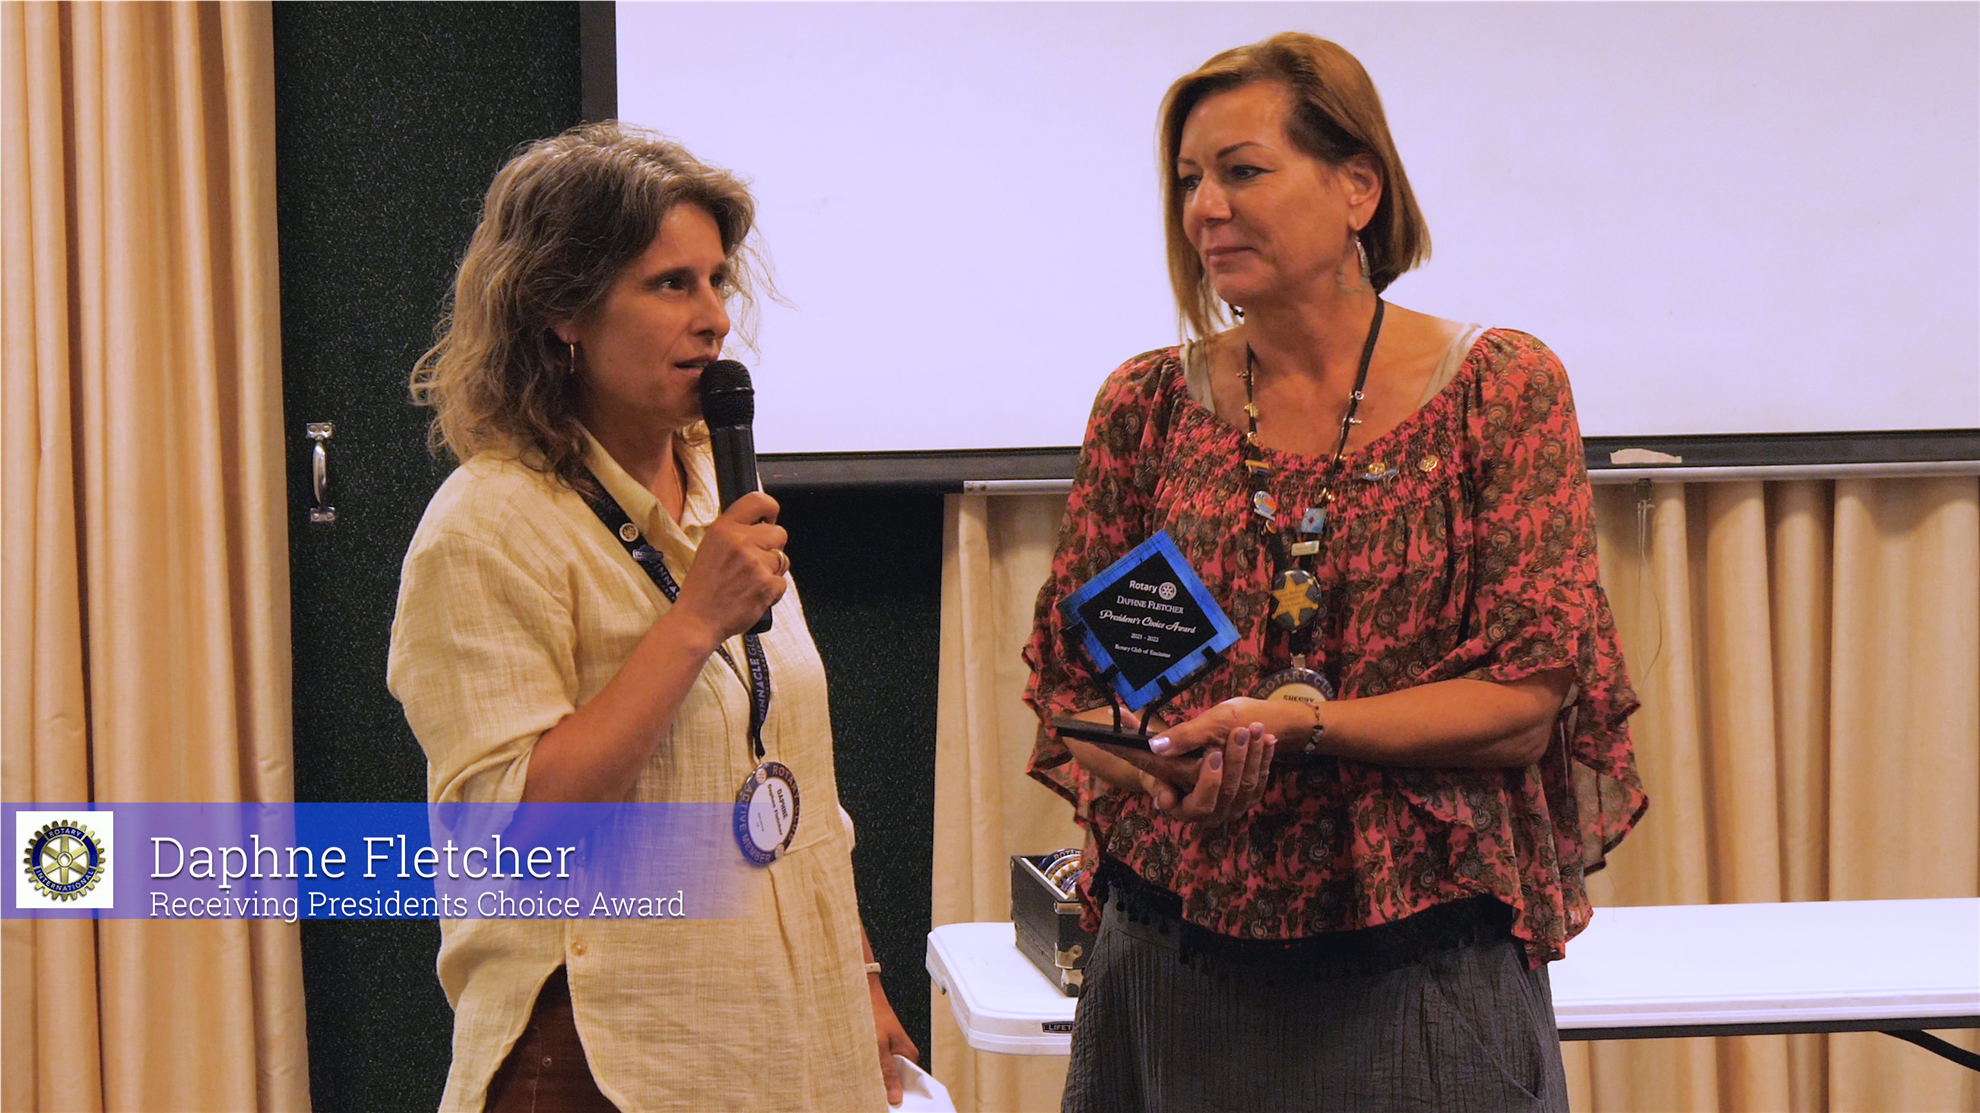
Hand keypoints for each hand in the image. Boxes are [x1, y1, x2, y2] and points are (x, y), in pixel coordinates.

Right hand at [670, 491, 786, 643]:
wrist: (697, 620)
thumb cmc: (703, 587)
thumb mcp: (710, 547)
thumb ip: (735, 533)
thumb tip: (763, 524)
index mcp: (724, 528)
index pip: (758, 500)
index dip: (771, 509)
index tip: (769, 519)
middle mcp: (740, 541)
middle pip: (780, 533)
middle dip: (773, 547)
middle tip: (756, 562)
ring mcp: (755, 563)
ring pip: (783, 560)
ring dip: (772, 571)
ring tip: (749, 582)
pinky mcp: (767, 584)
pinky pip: (783, 582)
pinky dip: (772, 591)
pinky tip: (753, 595)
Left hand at [870, 974, 919, 1105]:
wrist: (861, 992)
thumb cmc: (872, 1013)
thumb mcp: (878, 1047)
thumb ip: (887, 1072)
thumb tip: (896, 1096)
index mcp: (909, 1055)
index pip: (911, 1085)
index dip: (900, 1096)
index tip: (889, 1105)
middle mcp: (902, 1054)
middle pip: (896, 1081)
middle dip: (885, 1089)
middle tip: (872, 1095)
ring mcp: (890, 1051)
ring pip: (884, 1073)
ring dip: (874, 1078)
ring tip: (863, 1081)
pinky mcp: (879, 1047)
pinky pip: (877, 1065)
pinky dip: (868, 1069)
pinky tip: (858, 1069)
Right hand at [1118, 699, 1278, 824]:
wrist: (1190, 765)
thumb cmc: (1170, 759)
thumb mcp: (1159, 752)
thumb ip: (1147, 743)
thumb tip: (1138, 732)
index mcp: (1181, 806)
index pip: (1198, 802)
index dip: (1208, 780)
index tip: (1214, 752)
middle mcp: (1205, 814)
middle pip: (1226, 791)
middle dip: (1235, 759)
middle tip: (1239, 731)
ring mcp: (1228, 811)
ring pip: (1245, 786)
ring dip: (1252, 756)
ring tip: (1254, 728)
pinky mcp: (1245, 802)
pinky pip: (1259, 784)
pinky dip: (1264, 760)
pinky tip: (1267, 740)